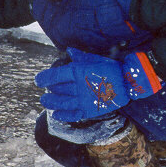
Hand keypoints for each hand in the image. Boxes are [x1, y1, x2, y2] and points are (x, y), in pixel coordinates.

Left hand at [35, 48, 162, 121]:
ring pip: (60, 103)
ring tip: (45, 101)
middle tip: (46, 89)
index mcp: (77, 71)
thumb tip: (69, 51)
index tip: (38, 80)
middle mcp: (77, 86)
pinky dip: (62, 115)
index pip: (54, 75)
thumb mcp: (95, 59)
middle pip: (56, 89)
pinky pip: (71, 115)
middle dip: (49, 89)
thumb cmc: (111, 69)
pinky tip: (55, 114)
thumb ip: (80, 56)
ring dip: (50, 103)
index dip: (43, 78)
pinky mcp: (88, 111)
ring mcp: (82, 100)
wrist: (127, 84)